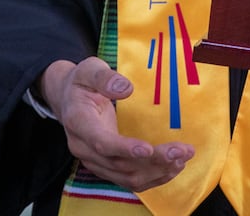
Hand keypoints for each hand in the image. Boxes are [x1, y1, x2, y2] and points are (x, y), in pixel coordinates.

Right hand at [38, 57, 194, 192]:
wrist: (67, 99)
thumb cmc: (81, 82)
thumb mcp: (89, 69)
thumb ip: (104, 78)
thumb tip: (126, 89)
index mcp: (78, 122)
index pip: (101, 142)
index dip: (124, 149)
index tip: (149, 149)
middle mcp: (83, 148)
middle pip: (119, 164)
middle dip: (154, 161)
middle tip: (182, 151)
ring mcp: (93, 161)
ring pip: (127, 177)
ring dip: (157, 172)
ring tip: (182, 159)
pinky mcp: (105, 167)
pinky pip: (129, 180)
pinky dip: (152, 177)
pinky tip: (171, 167)